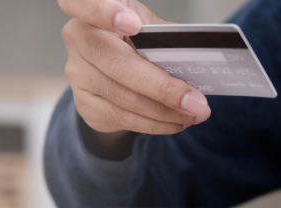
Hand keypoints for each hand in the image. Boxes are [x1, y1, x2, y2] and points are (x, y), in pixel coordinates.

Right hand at [58, 0, 211, 146]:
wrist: (109, 69)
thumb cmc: (132, 38)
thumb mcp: (145, 24)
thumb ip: (164, 34)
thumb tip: (202, 54)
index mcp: (92, 10)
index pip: (85, 3)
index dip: (106, 12)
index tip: (134, 24)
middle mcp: (78, 38)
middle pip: (118, 64)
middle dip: (163, 87)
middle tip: (196, 101)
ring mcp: (77, 74)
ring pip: (125, 98)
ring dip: (165, 111)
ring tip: (194, 113)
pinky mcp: (85, 103)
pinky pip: (123, 118)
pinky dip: (155, 123)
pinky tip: (176, 121)